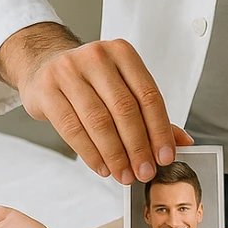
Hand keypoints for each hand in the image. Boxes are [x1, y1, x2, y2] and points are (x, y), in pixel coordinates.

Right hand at [0, 27, 192, 184]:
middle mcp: (96, 57)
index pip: (148, 95)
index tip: (165, 156)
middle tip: (145, 172)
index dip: (159, 129)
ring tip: (125, 174)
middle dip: (138, 146)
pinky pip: (72, 129)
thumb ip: (150, 112)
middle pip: (124, 109)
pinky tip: (103, 167)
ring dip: (115, 155)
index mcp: (122, 53)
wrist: (44, 65)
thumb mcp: (122, 86)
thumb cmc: (90, 79)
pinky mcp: (46, 90)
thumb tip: (183, 142)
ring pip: (98, 121)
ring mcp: (68, 71)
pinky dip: (91, 153)